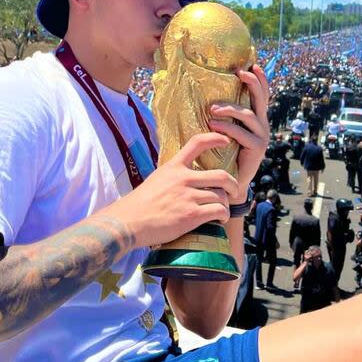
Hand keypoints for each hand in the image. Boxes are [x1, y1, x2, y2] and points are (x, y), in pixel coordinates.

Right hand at [103, 133, 238, 247]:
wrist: (127, 222)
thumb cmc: (138, 205)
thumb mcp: (155, 180)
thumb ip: (172, 177)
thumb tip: (185, 180)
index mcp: (173, 167)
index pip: (197, 143)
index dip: (215, 139)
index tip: (226, 140)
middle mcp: (183, 179)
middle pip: (220, 175)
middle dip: (232, 184)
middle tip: (234, 191)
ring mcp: (188, 197)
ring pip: (221, 196)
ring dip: (226, 204)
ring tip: (222, 211)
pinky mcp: (191, 215)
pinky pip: (218, 211)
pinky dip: (223, 215)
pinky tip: (220, 219)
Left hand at [207, 65, 269, 201]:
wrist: (231, 182)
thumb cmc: (224, 154)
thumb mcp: (225, 131)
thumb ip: (222, 115)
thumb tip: (205, 97)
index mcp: (257, 118)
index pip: (262, 94)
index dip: (260, 79)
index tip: (252, 64)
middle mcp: (262, 124)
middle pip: (261, 99)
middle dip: (252, 83)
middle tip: (240, 73)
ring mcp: (262, 136)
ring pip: (249, 115)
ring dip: (230, 109)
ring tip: (212, 109)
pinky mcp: (257, 148)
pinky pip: (242, 133)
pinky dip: (227, 127)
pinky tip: (214, 124)